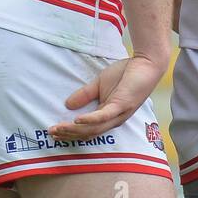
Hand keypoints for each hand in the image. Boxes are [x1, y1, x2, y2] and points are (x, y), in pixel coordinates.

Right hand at [48, 55, 166, 140]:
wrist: (146, 63)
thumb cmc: (125, 73)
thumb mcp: (99, 84)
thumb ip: (85, 94)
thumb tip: (67, 104)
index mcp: (108, 116)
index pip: (87, 130)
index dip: (70, 132)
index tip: (53, 131)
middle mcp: (113, 120)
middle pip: (88, 133)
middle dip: (68, 134)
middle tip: (51, 133)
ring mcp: (118, 114)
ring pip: (93, 128)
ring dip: (74, 130)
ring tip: (59, 128)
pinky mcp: (121, 104)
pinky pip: (104, 116)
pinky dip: (90, 120)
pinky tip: (77, 120)